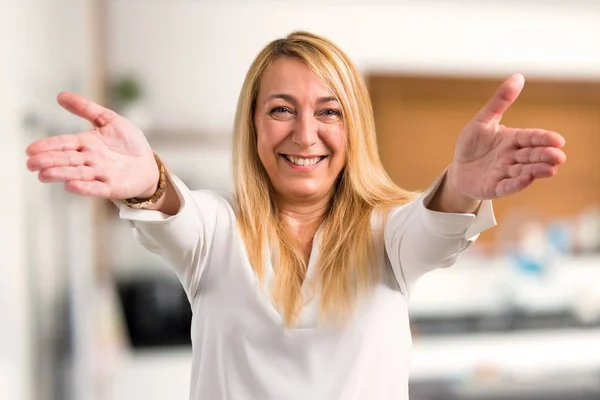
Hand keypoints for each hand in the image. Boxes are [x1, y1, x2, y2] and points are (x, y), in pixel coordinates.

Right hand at [26, 92, 158, 198]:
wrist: (148, 164)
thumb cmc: (129, 143)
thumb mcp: (110, 120)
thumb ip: (87, 108)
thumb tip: (60, 95)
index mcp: (87, 143)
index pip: (64, 144)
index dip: (48, 146)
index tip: (30, 150)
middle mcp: (90, 160)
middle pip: (67, 160)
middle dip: (49, 161)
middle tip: (31, 164)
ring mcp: (100, 174)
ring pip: (78, 174)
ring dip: (61, 174)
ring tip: (44, 175)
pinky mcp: (112, 187)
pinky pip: (97, 188)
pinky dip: (84, 188)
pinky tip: (71, 186)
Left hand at [449, 73, 566, 199]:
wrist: (458, 170)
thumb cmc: (472, 145)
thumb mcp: (483, 121)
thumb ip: (500, 102)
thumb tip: (518, 76)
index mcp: (512, 139)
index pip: (531, 137)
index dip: (543, 139)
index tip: (558, 140)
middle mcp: (512, 157)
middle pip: (531, 155)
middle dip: (545, 156)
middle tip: (559, 156)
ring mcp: (504, 173)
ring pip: (523, 171)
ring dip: (536, 170)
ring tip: (550, 170)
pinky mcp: (495, 187)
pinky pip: (506, 186)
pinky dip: (516, 184)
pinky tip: (526, 180)